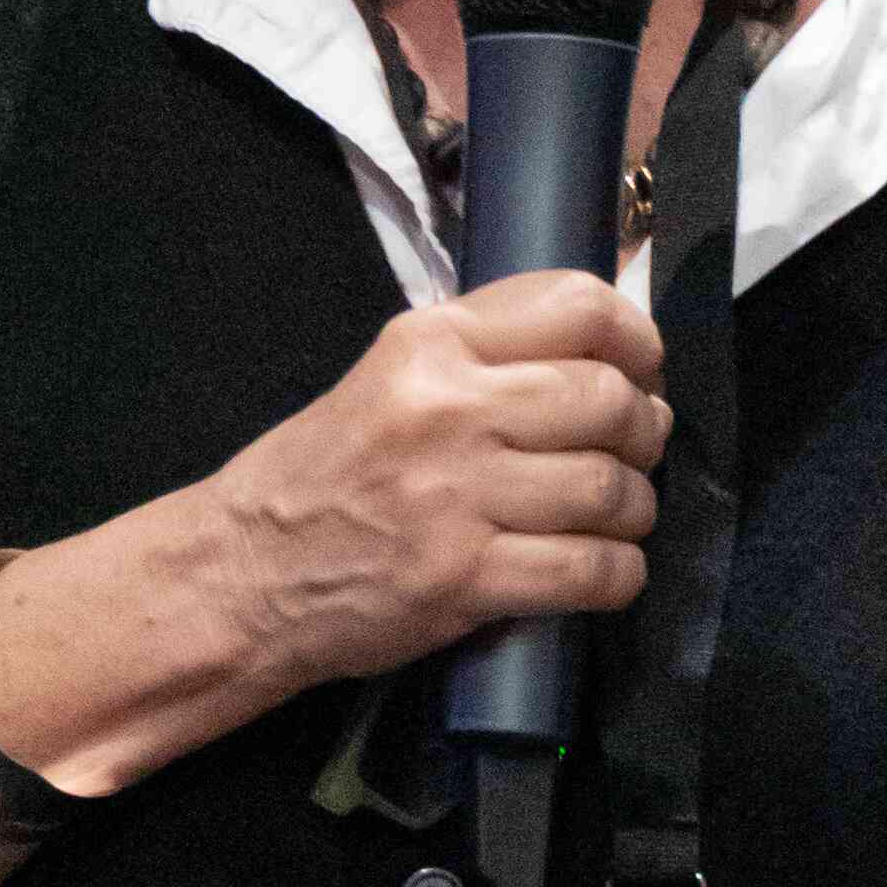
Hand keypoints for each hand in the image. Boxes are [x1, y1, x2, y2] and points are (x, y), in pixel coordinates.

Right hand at [209, 269, 672, 693]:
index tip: (642, 369)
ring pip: (611, 488)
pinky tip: (601, 570)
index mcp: (429, 344)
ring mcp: (457, 497)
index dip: (636, 339)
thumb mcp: (390, 377)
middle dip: (642, 430)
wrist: (243, 573)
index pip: (578, 307)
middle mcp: (447, 410)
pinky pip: (593, 571)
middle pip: (609, 400)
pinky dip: (618, 574)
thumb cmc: (323, 476)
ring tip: (612, 516)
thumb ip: (487, 354)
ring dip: (633, 508)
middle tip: (630, 451)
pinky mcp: (465, 579)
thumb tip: (605, 340)